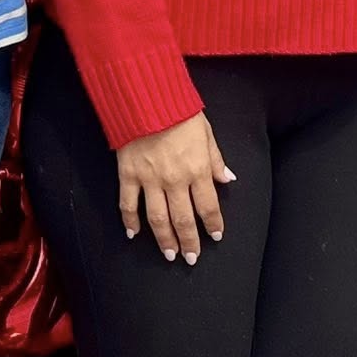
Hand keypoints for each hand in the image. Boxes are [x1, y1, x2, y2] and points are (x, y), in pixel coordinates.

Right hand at [116, 113, 232, 264]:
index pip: (208, 205)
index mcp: (197, 168)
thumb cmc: (180, 112)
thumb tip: (228, 179)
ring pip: (157, 218)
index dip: (213, 224)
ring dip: (164, 239)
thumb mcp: (206, 132)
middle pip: (184, 219)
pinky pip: (128, 204)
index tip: (215, 237)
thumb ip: (216, 159)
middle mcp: (175, 179)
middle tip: (191, 258)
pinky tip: (133, 234)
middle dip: (189, 242)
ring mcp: (149, 179)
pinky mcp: (128, 175)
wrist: (147, 98)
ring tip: (169, 254)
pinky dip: (130, 222)